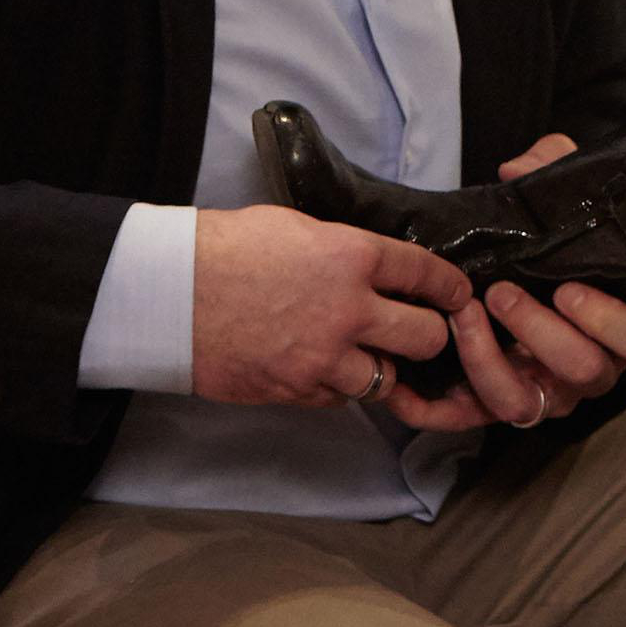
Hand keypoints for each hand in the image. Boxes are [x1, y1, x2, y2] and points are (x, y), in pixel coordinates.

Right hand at [190, 206, 469, 406]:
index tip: (459, 294)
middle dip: (430, 334)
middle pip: (427, 336)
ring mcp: (322, 357)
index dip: (450, 286)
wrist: (166, 293)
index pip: (427, 274)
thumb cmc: (225, 249)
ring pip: (386, 378)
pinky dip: (339, 387)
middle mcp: (349, 310)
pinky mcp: (294, 389)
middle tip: (421, 330)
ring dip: (382, 367)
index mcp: (353, 258)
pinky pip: (339, 398)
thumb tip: (374, 266)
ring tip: (367, 353)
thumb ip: (345, 250)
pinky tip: (325, 368)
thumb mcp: (298, 228)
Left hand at [384, 132, 625, 433]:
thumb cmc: (566, 240)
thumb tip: (516, 169)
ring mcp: (546, 391)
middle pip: (579, 371)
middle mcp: (593, 368)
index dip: (607, 320)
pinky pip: (469, 421)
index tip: (567, 286)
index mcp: (625, 324)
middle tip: (500, 292)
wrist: (536, 274)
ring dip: (490, 363)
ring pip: (523, 402)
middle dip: (537, 332)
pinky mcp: (498, 404)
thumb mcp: (570, 193)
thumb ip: (555, 168)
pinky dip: (437, 410)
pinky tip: (408, 385)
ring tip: (464, 316)